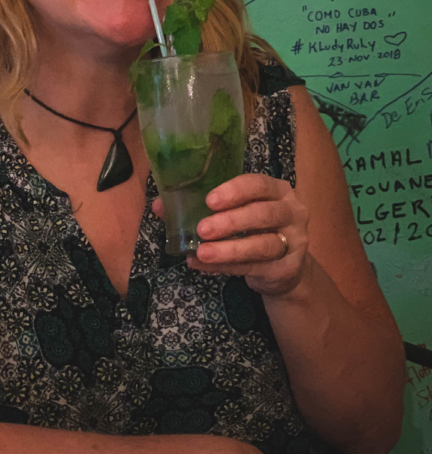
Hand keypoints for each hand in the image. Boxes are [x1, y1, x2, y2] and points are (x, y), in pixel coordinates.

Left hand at [153, 173, 309, 296]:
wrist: (283, 269)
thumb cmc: (253, 231)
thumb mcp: (234, 213)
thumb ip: (202, 207)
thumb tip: (160, 207)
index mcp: (277, 191)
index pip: (259, 184)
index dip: (235, 191)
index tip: (210, 200)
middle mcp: (292, 212)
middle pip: (264, 214)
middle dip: (231, 221)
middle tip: (202, 229)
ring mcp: (294, 241)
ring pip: (263, 244)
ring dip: (229, 249)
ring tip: (202, 252)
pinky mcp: (289, 268)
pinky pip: (255, 267)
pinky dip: (227, 267)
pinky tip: (205, 265)